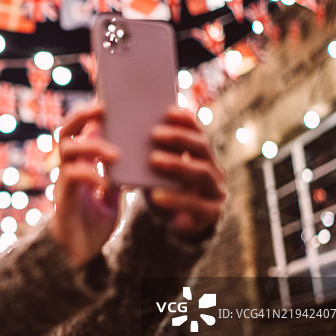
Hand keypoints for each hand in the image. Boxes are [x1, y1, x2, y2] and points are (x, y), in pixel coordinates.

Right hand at [52, 104, 120, 266]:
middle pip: (65, 132)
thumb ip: (117, 174)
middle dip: (83, 117)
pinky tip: (106, 181)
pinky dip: (90, 174)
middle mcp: (67, 170)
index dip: (88, 114)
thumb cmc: (94, 224)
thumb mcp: (112, 194)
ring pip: (68, 151)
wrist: (80, 258)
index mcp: (79, 165)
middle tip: (104, 111)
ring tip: (115, 154)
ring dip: (93, 147)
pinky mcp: (64, 201)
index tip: (108, 103)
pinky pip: (71, 179)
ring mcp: (63, 184)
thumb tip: (136, 152)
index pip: (77, 130)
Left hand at [148, 106, 225, 238]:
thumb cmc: (164, 189)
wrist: (176, 224)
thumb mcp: (156, 171)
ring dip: (177, 164)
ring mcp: (216, 190)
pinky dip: (176, 199)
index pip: (196, 130)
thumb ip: (148, 153)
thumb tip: (120, 132)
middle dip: (179, 138)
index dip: (184, 120)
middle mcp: (213, 168)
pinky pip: (196, 204)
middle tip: (154, 134)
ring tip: (153, 159)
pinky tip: (156, 194)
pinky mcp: (211, 213)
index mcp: (201, 154)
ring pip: (202, 173)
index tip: (166, 110)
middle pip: (202, 147)